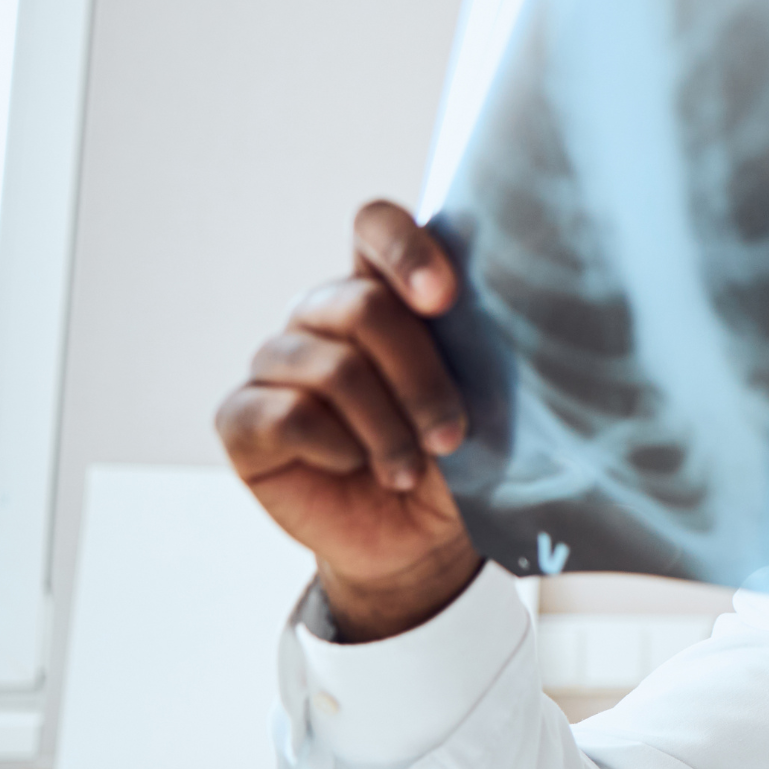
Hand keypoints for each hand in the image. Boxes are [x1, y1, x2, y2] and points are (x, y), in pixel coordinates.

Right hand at [214, 201, 482, 640]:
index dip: (404, 248)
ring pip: (332, 367)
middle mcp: (323, 315)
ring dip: (388, 429)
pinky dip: (336, 449)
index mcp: (384, 290)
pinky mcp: (243, 418)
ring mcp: (277, 363)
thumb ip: (485, 347)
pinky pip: (285, 414)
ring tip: (410, 469)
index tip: (444, 297)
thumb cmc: (458, 461)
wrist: (420, 542)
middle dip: (422, 378)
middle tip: (454, 437)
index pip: (374, 227)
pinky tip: (355, 468)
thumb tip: (525, 311)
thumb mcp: (487, 402)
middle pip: (362, 307)